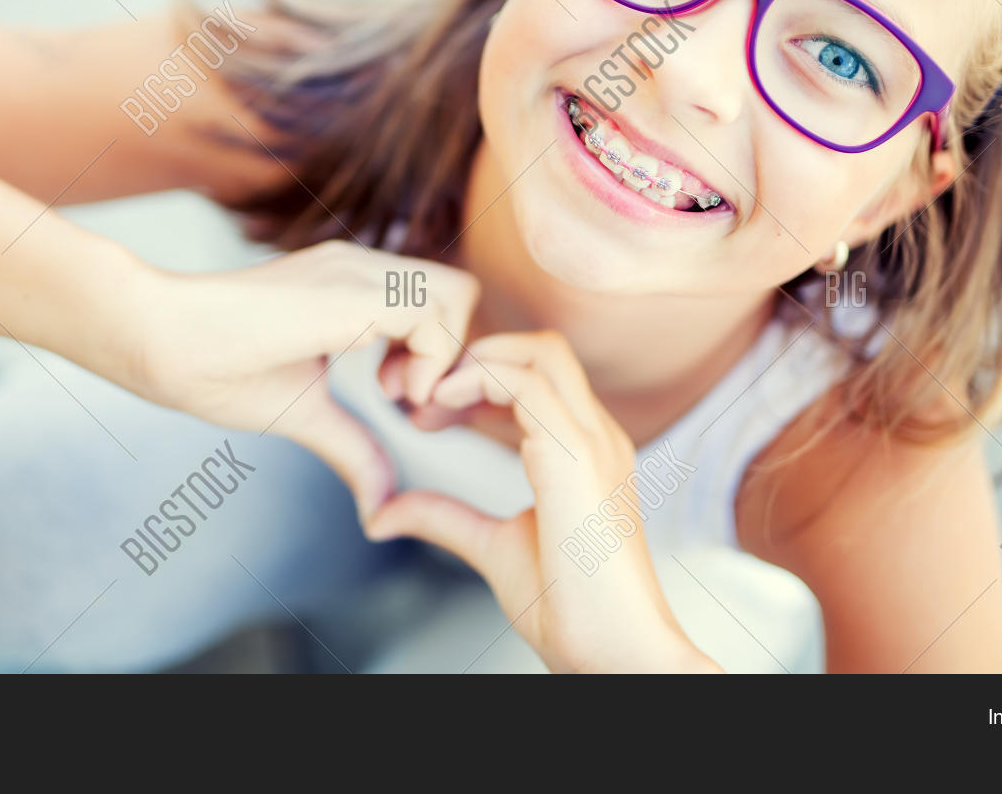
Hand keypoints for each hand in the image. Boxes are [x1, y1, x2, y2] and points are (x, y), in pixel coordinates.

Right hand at [124, 240, 479, 518]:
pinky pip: (432, 313)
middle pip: (460, 295)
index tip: (406, 409)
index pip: (438, 305)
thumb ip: (354, 448)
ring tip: (398, 400)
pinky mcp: (352, 290)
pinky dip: (430, 361)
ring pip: (457, 295)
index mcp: (354, 289)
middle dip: (457, 358)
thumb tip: (381, 505)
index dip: (441, 359)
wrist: (158, 339)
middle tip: (412, 409)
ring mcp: (358, 273)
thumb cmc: (215, 368)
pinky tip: (388, 394)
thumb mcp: (306, 415)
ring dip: (445, 357)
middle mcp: (363, 270)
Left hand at [365, 330, 717, 672]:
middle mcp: (595, 435)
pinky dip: (478, 380)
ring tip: (423, 398)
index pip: (537, 375)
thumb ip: (447, 518)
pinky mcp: (577, 457)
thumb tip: (387, 512)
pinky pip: (528, 385)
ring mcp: (592, 441)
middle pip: (542, 349)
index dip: (476, 377)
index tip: (425, 411)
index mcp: (585, 450)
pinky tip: (440, 405)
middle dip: (473, 353)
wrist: (614, 651)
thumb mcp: (494, 547)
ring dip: (473, 362)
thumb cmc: (573, 608)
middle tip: (416, 392)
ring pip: (539, 353)